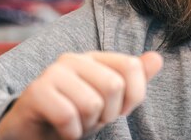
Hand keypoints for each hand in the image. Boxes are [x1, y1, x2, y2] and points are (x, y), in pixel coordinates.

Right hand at [0, 51, 162, 139]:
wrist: (33, 132)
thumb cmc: (75, 114)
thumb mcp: (110, 100)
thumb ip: (134, 79)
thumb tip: (158, 58)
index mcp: (95, 58)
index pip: (131, 66)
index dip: (134, 95)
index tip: (120, 110)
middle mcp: (75, 59)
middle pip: (114, 85)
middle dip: (109, 113)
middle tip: (94, 120)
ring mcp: (53, 72)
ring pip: (92, 103)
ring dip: (88, 125)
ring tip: (77, 124)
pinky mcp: (36, 91)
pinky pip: (68, 117)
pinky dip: (71, 133)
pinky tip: (63, 131)